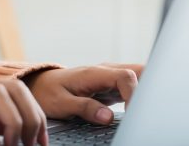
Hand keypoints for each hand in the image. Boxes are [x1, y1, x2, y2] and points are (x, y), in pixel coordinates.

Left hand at [22, 63, 143, 125]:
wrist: (40, 85)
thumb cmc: (48, 92)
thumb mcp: (61, 103)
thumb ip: (85, 108)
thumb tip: (108, 117)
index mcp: (94, 73)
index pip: (126, 77)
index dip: (134, 95)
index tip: (132, 114)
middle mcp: (105, 71)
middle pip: (138, 71)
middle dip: (149, 87)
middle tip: (147, 110)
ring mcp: (109, 77)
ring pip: (137, 76)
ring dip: (146, 90)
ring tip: (146, 110)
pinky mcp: (110, 86)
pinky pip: (131, 86)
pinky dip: (139, 95)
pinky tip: (140, 108)